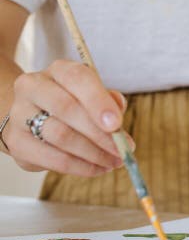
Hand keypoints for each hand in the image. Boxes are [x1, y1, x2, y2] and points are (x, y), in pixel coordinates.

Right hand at [4, 60, 128, 175]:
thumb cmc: (72, 102)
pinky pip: (51, 158)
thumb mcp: (92, 94)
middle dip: (100, 133)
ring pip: (60, 136)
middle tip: (122, 149)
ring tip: (114, 161)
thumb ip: (109, 100)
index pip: (78, 78)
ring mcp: (19, 115)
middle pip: (67, 109)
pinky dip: (79, 166)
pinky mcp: (16, 142)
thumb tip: (117, 116)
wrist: (31, 115)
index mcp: (58, 70)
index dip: (98, 101)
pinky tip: (97, 168)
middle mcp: (33, 87)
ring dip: (93, 153)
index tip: (116, 124)